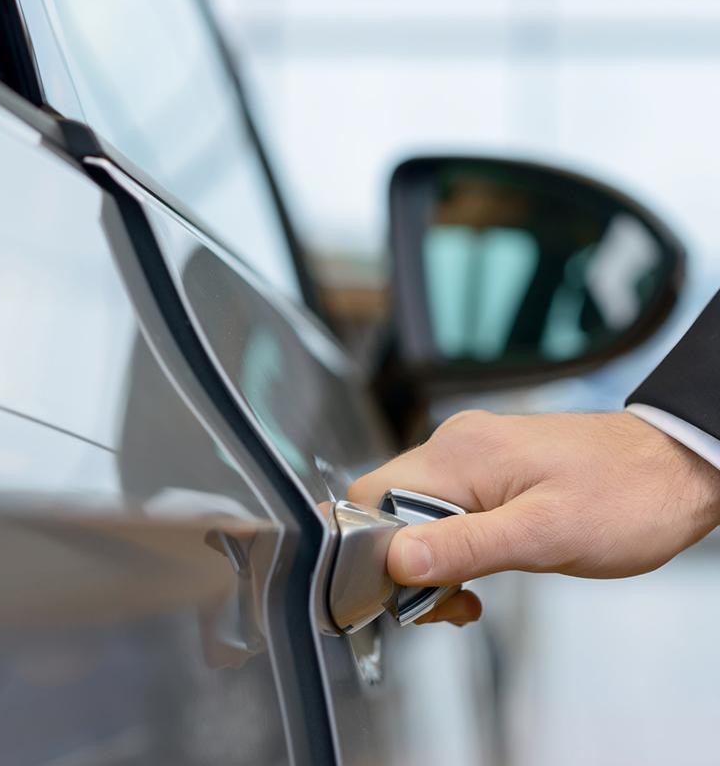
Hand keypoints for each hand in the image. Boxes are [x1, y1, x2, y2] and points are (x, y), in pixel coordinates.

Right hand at [348, 411, 719, 624]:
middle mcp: (455, 445)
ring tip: (471, 594)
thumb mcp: (544, 535)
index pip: (372, 497)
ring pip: (417, 511)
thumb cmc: (625, 497)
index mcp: (457, 455)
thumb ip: (464, 547)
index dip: (375, 551)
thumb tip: (395, 561)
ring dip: (434, 559)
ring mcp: (472, 453)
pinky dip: (453, 544)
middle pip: (391, 507)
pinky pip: (446, 507)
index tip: (410, 593)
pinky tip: (481, 569)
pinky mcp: (488, 467)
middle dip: (408, 564)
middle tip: (450, 602)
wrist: (674, 468)